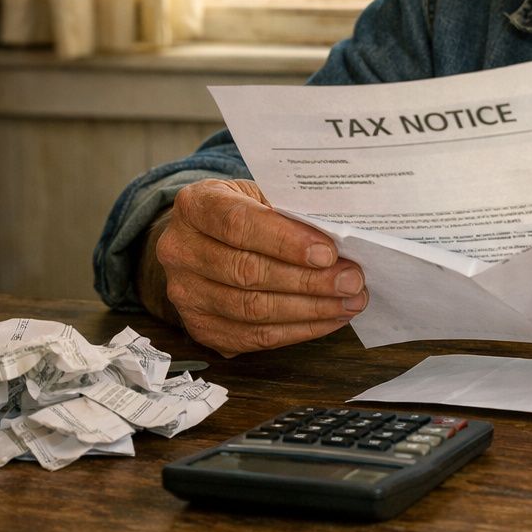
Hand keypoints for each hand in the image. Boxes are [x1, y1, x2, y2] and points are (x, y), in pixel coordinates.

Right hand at [147, 179, 366, 356]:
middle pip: (247, 272)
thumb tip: (340, 239)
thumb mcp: (260, 195)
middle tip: (351, 281)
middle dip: (308, 280)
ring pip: (252, 310)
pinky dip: (298, 330)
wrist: (206, 239)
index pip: (237, 224)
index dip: (285, 241)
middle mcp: (180, 250)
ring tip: (348, 301)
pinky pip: (253, 337)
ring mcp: (185, 294)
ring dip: (310, 309)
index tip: (328, 253)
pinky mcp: (200, 328)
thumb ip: (290, 212)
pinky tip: (328, 319)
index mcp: (195, 206)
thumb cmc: (243, 212)